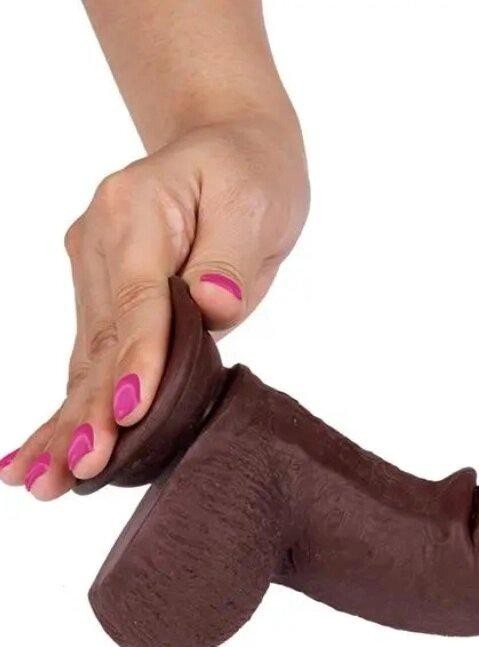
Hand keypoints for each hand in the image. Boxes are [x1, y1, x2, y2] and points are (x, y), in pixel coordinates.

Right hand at [0, 115, 308, 498]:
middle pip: (100, 338)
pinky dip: (72, 404)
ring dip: (66, 422)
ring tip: (40, 481)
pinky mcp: (103, 295)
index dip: (138, 359)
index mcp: (138, 212)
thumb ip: (230, 254)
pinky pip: (90, 356)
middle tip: (76, 471)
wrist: (230, 149)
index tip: (129, 412)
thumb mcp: (254, 199)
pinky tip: (43, 450)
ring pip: (85, 356)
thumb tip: (215, 306)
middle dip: (88, 410)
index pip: (140, 300)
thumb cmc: (249, 175)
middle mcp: (101, 242)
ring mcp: (95, 270)